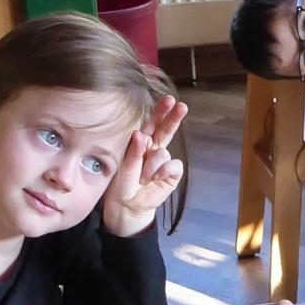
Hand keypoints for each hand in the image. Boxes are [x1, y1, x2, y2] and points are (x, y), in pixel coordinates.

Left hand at [101, 95, 187, 237]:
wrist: (128, 205)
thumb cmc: (122, 183)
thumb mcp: (124, 166)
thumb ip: (133, 151)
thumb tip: (141, 134)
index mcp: (141, 142)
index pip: (152, 123)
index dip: (161, 111)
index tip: (169, 99)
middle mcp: (154, 148)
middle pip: (166, 130)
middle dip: (174, 118)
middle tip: (181, 106)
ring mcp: (164, 161)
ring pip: (164, 153)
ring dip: (153, 165)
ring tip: (143, 178)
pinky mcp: (172, 174)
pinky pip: (173, 165)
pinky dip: (163, 171)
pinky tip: (155, 179)